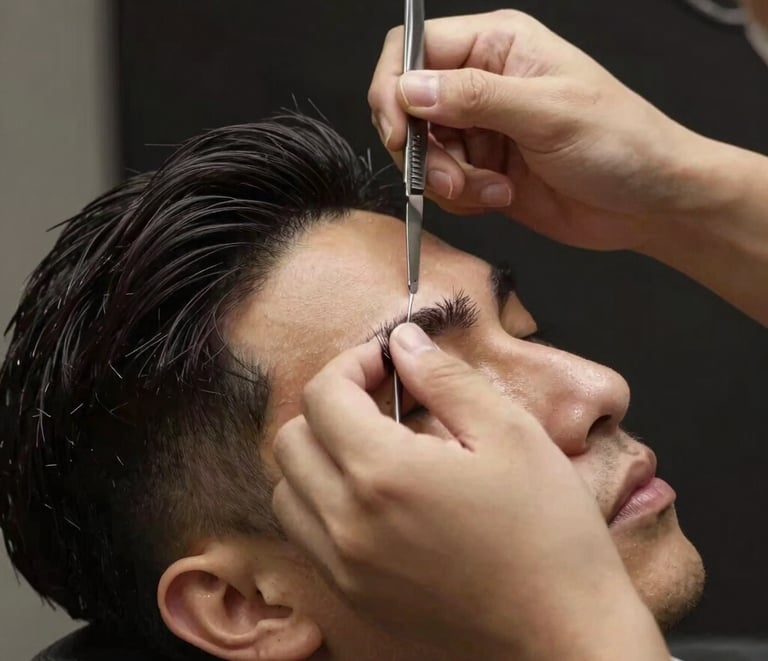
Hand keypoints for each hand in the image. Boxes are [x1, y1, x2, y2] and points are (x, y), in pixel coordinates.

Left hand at [272, 324, 667, 659]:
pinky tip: (375, 498)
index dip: (353, 363)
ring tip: (374, 448)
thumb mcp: (510, 433)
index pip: (324, 395)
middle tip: (381, 400)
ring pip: (288, 490)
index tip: (389, 362)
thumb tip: (403, 342)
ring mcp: (344, 568)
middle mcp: (346, 524)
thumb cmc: (550, 534)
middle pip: (292, 440)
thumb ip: (445, 378)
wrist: (565, 637)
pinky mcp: (353, 599)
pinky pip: (307, 537)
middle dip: (331, 404)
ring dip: (319, 456)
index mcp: (383, 474)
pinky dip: (322, 502)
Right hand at [368, 10, 727, 251]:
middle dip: (420, 149)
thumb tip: (409, 88)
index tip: (400, 133)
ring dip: (446, 180)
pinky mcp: (482, 170)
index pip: (413, 49)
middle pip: (408, 106)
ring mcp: (481, 129)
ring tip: (491, 189)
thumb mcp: (547, 112)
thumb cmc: (621, 142)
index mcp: (497, 45)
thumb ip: (474, 97)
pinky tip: (500, 197)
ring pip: (421, 152)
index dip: (394, 88)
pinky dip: (461, 198)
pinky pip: (442, 184)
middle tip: (449, 178)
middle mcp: (481, 83)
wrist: (647, 202)